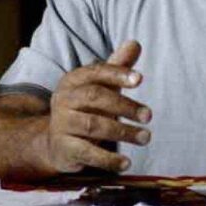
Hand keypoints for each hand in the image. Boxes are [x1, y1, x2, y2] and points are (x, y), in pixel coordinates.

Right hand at [47, 40, 151, 173]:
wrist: (56, 141)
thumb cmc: (86, 108)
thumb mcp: (100, 87)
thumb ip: (117, 66)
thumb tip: (135, 42)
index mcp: (72, 80)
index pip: (95, 73)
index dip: (117, 74)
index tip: (140, 79)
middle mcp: (63, 99)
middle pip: (95, 98)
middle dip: (124, 106)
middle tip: (149, 115)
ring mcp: (62, 124)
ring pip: (93, 125)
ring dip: (122, 131)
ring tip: (145, 137)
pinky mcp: (64, 148)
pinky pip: (87, 153)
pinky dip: (108, 159)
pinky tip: (126, 162)